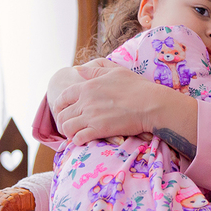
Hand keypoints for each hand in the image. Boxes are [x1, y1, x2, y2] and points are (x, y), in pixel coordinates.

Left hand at [52, 63, 168, 145]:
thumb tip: (77, 69)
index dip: (59, 105)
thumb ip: (95, 70)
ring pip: (67, 128)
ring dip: (69, 132)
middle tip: (70, 126)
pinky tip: (84, 140)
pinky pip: (78, 138)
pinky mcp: (99, 130)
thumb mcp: (115, 71)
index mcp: (88, 86)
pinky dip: (77, 140)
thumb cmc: (137, 86)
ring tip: (76, 134)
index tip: (63, 111)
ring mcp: (91, 116)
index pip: (63, 96)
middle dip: (63, 121)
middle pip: (62, 114)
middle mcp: (86, 101)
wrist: (151, 104)